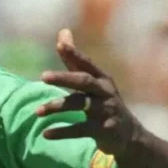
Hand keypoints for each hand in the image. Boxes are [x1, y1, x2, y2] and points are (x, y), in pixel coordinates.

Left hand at [35, 29, 141, 156]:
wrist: (129, 135)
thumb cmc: (104, 103)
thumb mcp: (93, 81)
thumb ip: (74, 60)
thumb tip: (62, 31)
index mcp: (101, 79)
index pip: (86, 63)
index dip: (74, 53)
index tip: (60, 44)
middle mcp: (105, 92)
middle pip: (84, 81)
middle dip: (64, 78)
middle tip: (43, 76)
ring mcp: (105, 111)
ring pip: (80, 105)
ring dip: (57, 107)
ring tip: (37, 111)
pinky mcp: (103, 130)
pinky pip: (80, 130)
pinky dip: (62, 132)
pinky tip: (45, 134)